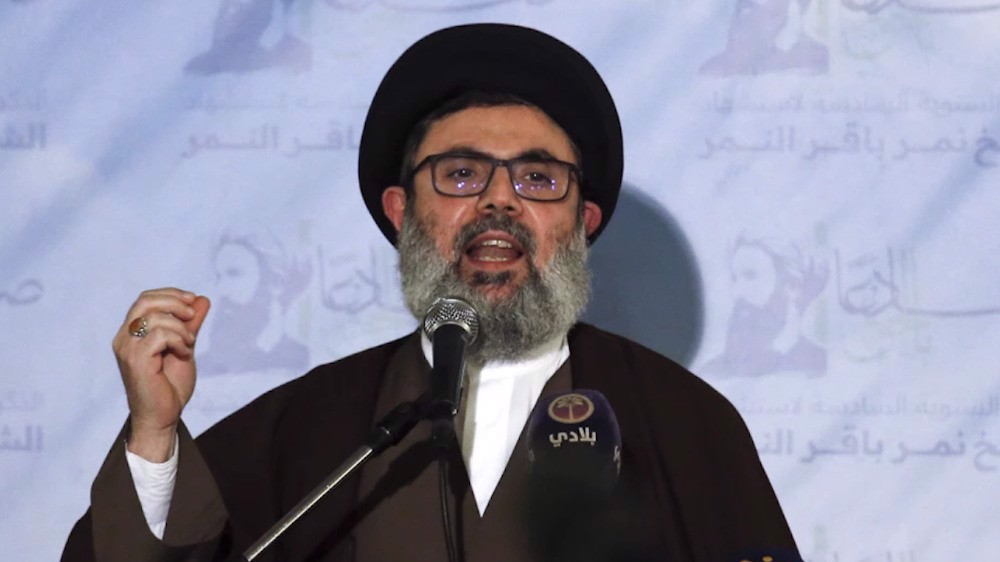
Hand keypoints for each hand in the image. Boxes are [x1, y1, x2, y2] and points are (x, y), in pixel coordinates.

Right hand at [112, 288, 210, 461]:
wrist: (163, 416)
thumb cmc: (169, 385)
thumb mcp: (184, 346)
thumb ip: (190, 324)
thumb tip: (202, 299)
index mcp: (131, 333)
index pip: (145, 299)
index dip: (170, 294)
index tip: (193, 300)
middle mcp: (124, 338)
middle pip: (145, 301)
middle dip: (175, 302)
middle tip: (192, 315)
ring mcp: (127, 349)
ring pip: (154, 318)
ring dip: (181, 328)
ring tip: (189, 344)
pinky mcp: (135, 361)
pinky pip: (159, 335)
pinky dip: (178, 340)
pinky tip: (184, 353)